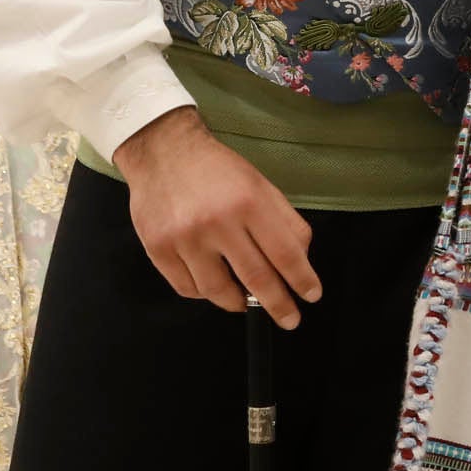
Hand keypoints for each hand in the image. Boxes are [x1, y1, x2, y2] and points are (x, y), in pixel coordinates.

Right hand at [116, 107, 321, 326]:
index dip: (302, 280)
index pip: (284, 253)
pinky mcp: (158, 249)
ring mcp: (184, 238)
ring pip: (218, 291)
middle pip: (255, 278)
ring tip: (247, 301)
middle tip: (290, 319)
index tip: (312, 296)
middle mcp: (216, 222)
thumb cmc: (218, 170)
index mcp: (249, 202)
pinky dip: (205, 294)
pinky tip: (215, 285)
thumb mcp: (260, 185)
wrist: (163, 152)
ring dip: (238, 302)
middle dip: (277, 305)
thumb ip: (285, 221)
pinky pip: (187, 288)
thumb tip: (301, 261)